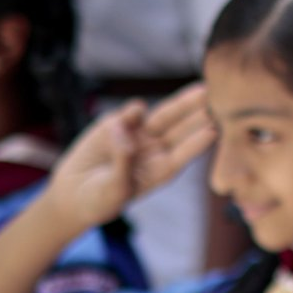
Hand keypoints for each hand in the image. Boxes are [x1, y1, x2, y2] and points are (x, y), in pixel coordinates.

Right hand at [40, 86, 216, 231]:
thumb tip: (125, 133)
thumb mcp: (114, 189)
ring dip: (181, 104)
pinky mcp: (116, 125)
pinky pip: (129, 115)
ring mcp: (138, 135)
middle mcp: (156, 149)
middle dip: (198, 115)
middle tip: (218, 100)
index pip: (184, 154)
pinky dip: (134, 111)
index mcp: (162, 170)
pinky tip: (138, 108)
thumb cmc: (100, 201)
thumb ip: (122, 163)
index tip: (213, 131)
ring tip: (201, 91)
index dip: (197, 142)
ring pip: (163, 116)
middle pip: (181, 129)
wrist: (73, 196)